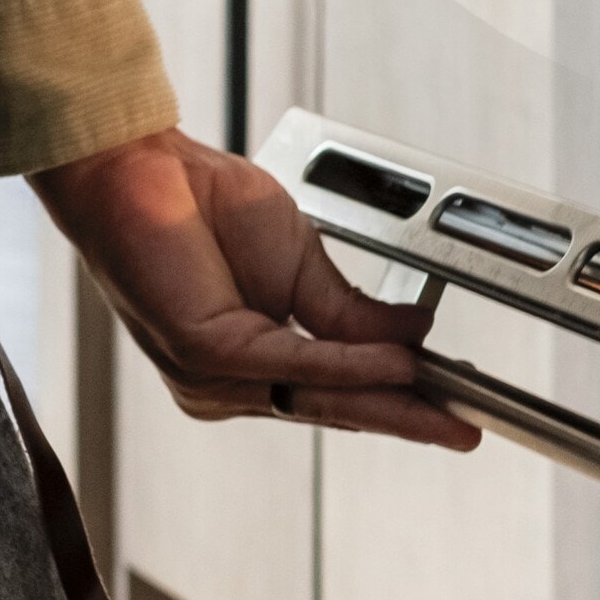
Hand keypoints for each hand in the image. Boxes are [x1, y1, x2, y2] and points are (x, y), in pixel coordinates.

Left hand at [30, 124, 478, 446]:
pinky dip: (347, 364)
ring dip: (384, 395)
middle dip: (403, 417)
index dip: (397, 406)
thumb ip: (351, 313)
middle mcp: (225, 382)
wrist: (140, 170)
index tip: (450, 414)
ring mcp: (208, 376)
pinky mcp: (201, 353)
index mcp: (249, 363)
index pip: (335, 394)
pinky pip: (290, 364)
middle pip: (331, 406)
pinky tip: (388, 363)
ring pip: (315, 393)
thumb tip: (410, 337)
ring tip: (436, 394)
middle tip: (459, 429)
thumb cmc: (201, 207)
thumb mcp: (301, 263)